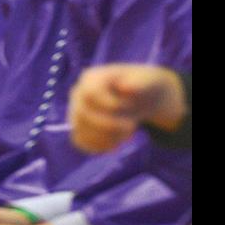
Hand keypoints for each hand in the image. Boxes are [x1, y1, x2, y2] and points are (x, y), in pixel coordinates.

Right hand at [69, 64, 187, 153]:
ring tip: (126, 134)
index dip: (108, 104)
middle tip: (132, 126)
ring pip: (81, 131)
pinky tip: (117, 143)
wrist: (139, 97)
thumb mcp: (148, 81)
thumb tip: (125, 87)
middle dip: (110, 125)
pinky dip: (100, 146)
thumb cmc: (143, 86)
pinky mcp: (79, 129)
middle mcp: (78, 94)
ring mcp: (76, 112)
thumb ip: (139, 83)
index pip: (89, 93)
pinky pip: (82, 142)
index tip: (130, 106)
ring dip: (107, 137)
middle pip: (83, 114)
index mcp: (92, 77)